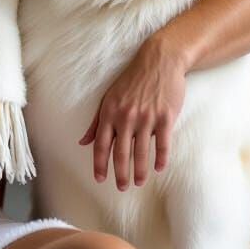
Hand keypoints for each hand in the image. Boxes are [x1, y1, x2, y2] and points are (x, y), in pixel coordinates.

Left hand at [78, 37, 186, 189]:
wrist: (159, 61)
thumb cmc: (132, 80)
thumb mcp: (109, 97)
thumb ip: (96, 122)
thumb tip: (84, 142)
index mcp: (110, 113)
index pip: (101, 144)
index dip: (99, 164)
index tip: (100, 179)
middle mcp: (126, 117)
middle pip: (121, 153)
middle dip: (120, 173)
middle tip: (121, 187)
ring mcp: (147, 118)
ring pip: (141, 152)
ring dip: (139, 171)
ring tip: (138, 182)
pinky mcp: (165, 117)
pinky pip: (162, 143)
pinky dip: (160, 158)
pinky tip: (158, 168)